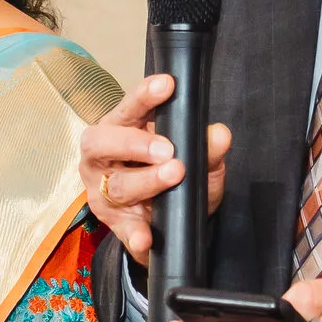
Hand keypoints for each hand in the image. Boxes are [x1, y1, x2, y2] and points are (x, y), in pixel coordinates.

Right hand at [79, 74, 231, 261]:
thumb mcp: (197, 161)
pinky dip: (135, 234)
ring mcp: (104, 193)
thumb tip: (220, 134)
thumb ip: (207, 148)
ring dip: (146, 180)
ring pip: (118, 186)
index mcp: (119, 130)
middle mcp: (102, 158)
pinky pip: (123, 230)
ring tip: (173, 175)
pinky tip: (147, 237)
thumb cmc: (172, 177)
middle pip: (101, 143)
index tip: (167, 85)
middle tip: (167, 148)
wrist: (167, 223)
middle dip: (134, 143)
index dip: (143, 96)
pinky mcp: (116, 225)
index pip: (127, 108)